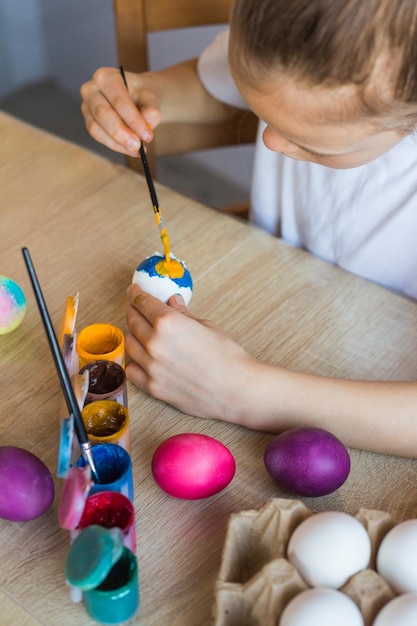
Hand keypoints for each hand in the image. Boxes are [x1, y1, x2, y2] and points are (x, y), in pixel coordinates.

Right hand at [80, 66, 161, 155]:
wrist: (138, 97)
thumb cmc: (142, 94)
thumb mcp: (151, 98)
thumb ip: (151, 110)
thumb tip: (147, 130)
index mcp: (106, 77)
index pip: (118, 100)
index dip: (133, 120)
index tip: (148, 135)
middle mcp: (91, 89)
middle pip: (102, 113)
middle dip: (121, 133)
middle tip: (138, 146)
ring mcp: (87, 106)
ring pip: (96, 129)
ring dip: (117, 143)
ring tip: (137, 150)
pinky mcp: (89, 122)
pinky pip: (99, 137)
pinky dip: (116, 146)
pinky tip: (130, 150)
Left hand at [125, 284, 254, 422]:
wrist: (236, 390)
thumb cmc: (227, 356)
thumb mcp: (207, 326)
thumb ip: (184, 314)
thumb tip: (172, 302)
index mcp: (168, 322)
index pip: (142, 302)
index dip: (135, 293)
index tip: (133, 290)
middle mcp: (154, 343)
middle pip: (133, 321)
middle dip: (133, 311)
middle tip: (137, 309)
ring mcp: (151, 366)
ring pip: (129, 344)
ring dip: (133, 335)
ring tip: (141, 333)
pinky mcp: (153, 386)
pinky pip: (132, 370)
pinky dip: (135, 361)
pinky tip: (142, 358)